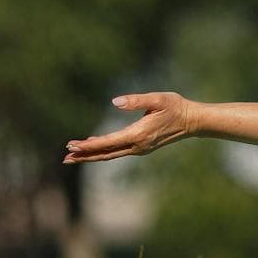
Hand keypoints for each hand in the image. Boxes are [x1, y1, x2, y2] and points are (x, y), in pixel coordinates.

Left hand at [63, 93, 195, 162]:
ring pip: (111, 154)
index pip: (108, 142)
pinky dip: (103, 151)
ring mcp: (140, 148)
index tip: (71, 145)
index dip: (88, 145)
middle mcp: (138, 145)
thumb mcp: (158, 99)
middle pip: (106, 153)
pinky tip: (93, 147)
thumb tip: (115, 102)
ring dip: (92, 156)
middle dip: (85, 156)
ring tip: (73, 157)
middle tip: (65, 158)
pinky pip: (118, 151)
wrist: (192, 121)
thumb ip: (137, 100)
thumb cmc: (176, 107)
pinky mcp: (141, 146)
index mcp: (139, 134)